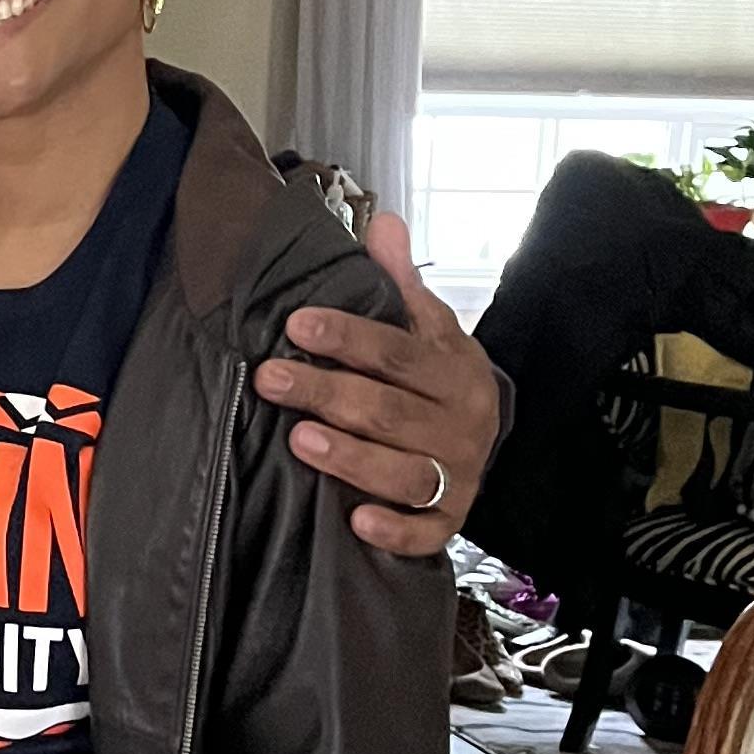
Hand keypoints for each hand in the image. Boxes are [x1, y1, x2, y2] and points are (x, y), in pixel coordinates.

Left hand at [254, 212, 498, 556]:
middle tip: (271, 379)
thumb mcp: (427, 326)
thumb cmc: (436, 377)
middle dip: (328, 394)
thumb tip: (382, 221)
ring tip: (300, 440)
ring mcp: (458, 476)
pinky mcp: (451, 521)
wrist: (482, 436)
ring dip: (353, 458)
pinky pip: (426, 532)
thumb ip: (399, 281)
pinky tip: (357, 522)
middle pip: (391, 411)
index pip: (399, 352)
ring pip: (407, 472)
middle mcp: (462, 424)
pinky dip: (396, 530)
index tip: (297, 325)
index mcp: (455, 370)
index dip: (349, 337)